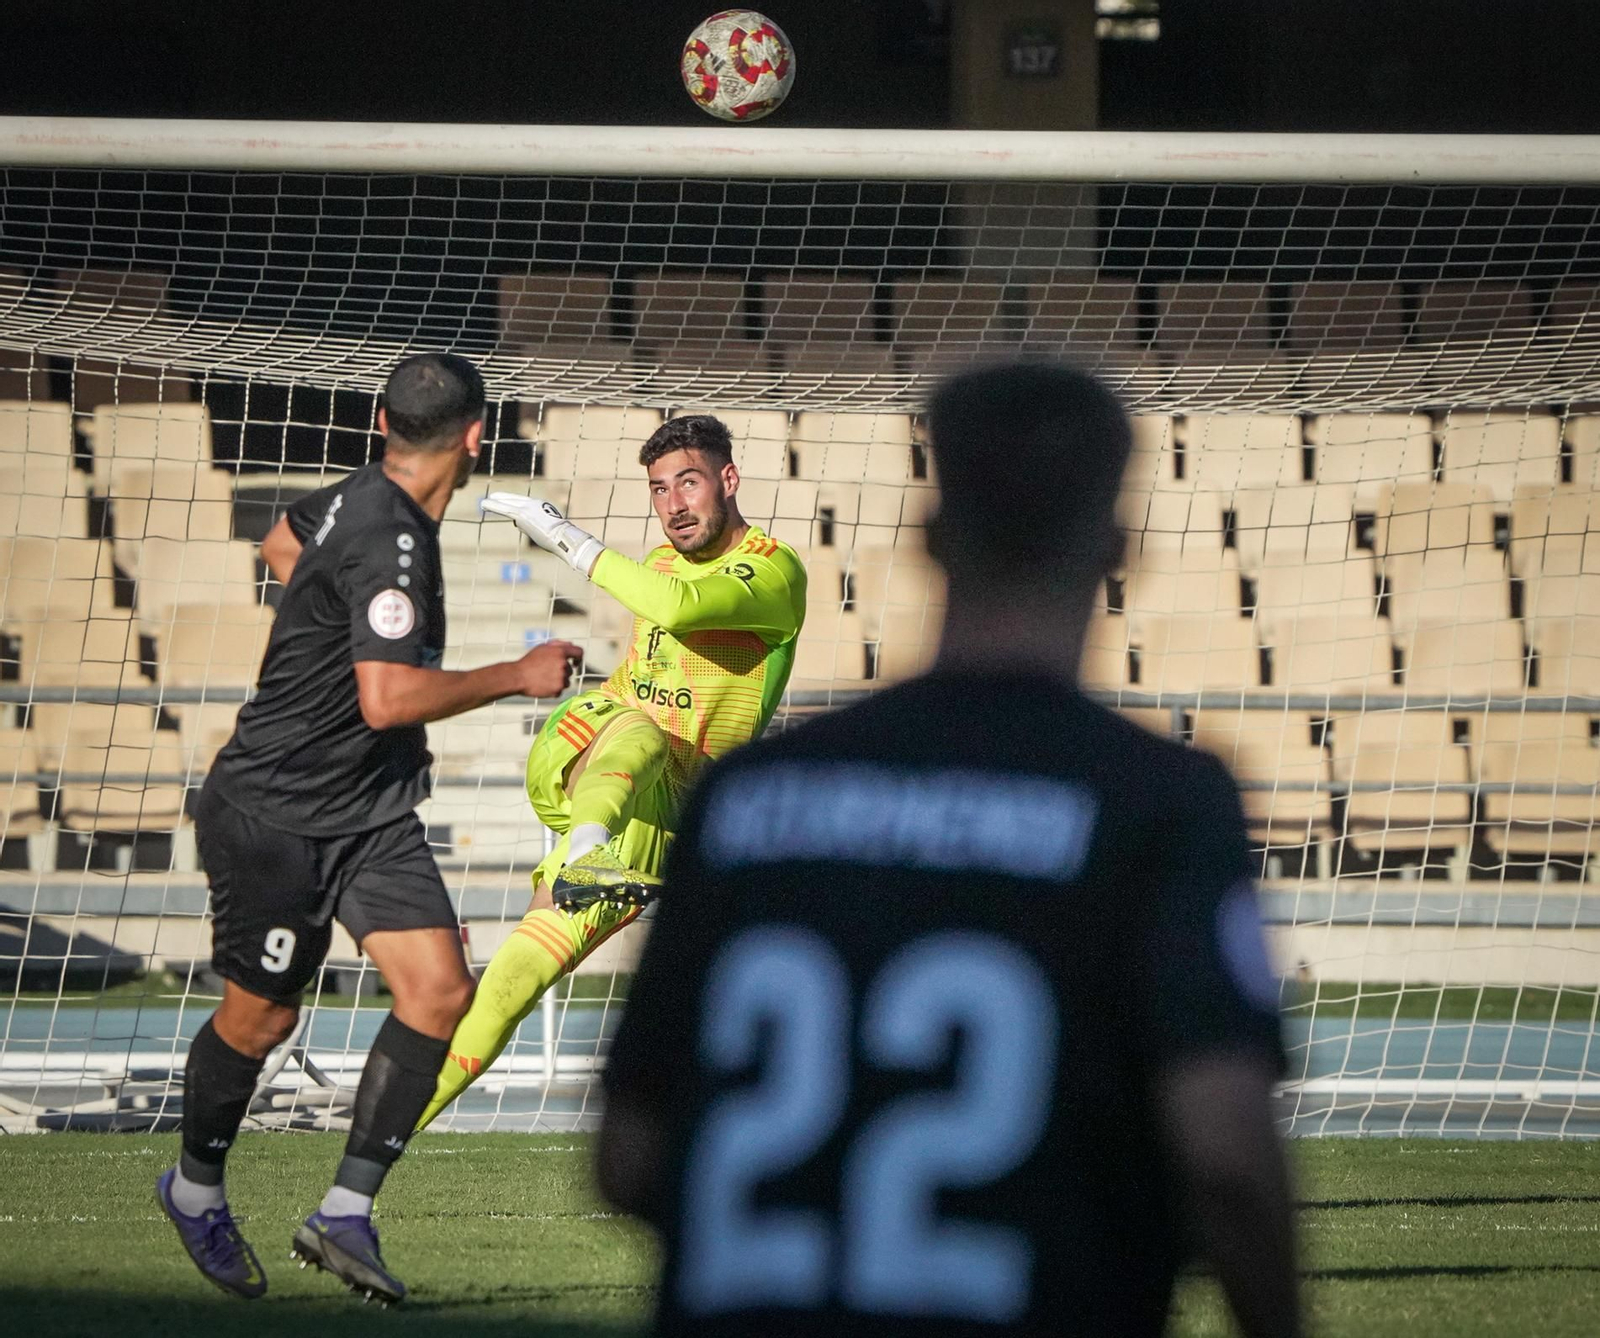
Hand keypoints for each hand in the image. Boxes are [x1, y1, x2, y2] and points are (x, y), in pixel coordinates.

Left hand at [481, 493, 604, 575]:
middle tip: (493, 498)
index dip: (515, 503)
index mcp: (544, 508)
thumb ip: (540, 530)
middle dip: (503, 499)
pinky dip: (493, 506)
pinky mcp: (521, 514)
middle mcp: (534, 505)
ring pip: (508, 506)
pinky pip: (504, 509)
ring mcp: (527, 509)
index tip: (508, 503)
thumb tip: (533, 534)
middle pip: (515, 502)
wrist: (564, 537)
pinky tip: (484, 504)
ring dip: (495, 504)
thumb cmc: (564, 539)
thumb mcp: (553, 533)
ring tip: (484, 503)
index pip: (525, 505)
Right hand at [513, 639, 581, 697]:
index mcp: (560, 652)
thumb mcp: (542, 647)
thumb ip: (558, 645)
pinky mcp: (558, 689)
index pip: (579, 652)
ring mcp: (561, 678)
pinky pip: (560, 690)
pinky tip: (543, 685)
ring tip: (544, 679)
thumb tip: (571, 645)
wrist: (517, 677)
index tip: (575, 662)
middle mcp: (563, 664)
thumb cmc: (528, 662)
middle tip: (547, 672)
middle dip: (561, 671)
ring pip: (566, 681)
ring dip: (559, 681)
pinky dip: (553, 689)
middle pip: (570, 670)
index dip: (578, 658)